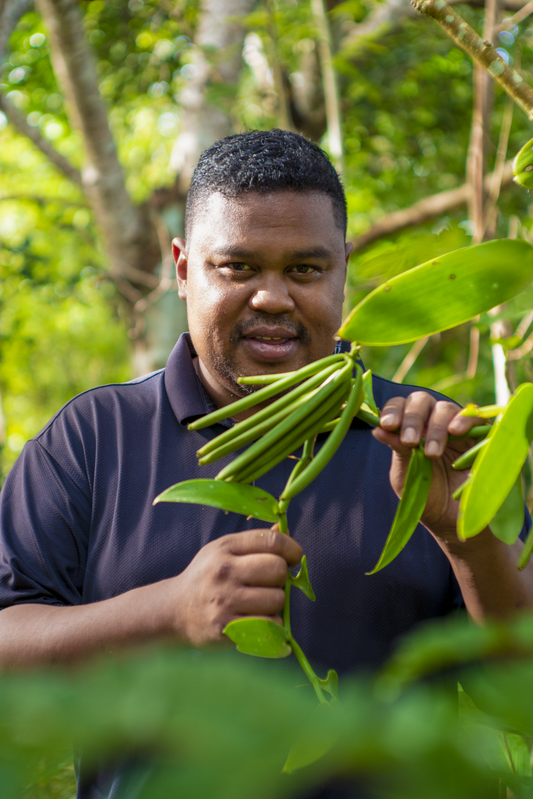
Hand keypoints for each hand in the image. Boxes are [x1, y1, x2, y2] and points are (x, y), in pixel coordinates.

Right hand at [169, 527, 301, 648]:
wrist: (174, 611)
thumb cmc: (207, 577)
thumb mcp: (222, 551)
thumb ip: (253, 542)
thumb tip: (283, 527)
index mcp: (225, 547)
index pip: (272, 541)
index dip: (291, 549)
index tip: (294, 558)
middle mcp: (224, 571)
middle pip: (278, 570)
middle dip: (281, 578)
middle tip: (268, 584)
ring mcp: (224, 600)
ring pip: (277, 600)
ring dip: (276, 604)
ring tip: (259, 604)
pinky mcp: (226, 628)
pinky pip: (270, 626)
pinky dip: (272, 625)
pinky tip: (259, 621)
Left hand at [372, 392, 482, 540]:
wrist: (451, 521)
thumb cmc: (424, 496)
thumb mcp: (405, 474)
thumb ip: (396, 449)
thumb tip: (377, 428)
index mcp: (410, 428)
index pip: (400, 406)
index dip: (393, 411)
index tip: (387, 425)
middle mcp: (431, 422)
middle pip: (421, 400)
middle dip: (413, 418)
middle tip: (410, 441)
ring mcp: (456, 427)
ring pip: (444, 408)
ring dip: (435, 427)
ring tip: (432, 453)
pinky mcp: (480, 435)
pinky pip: (475, 417)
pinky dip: (465, 419)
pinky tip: (455, 431)